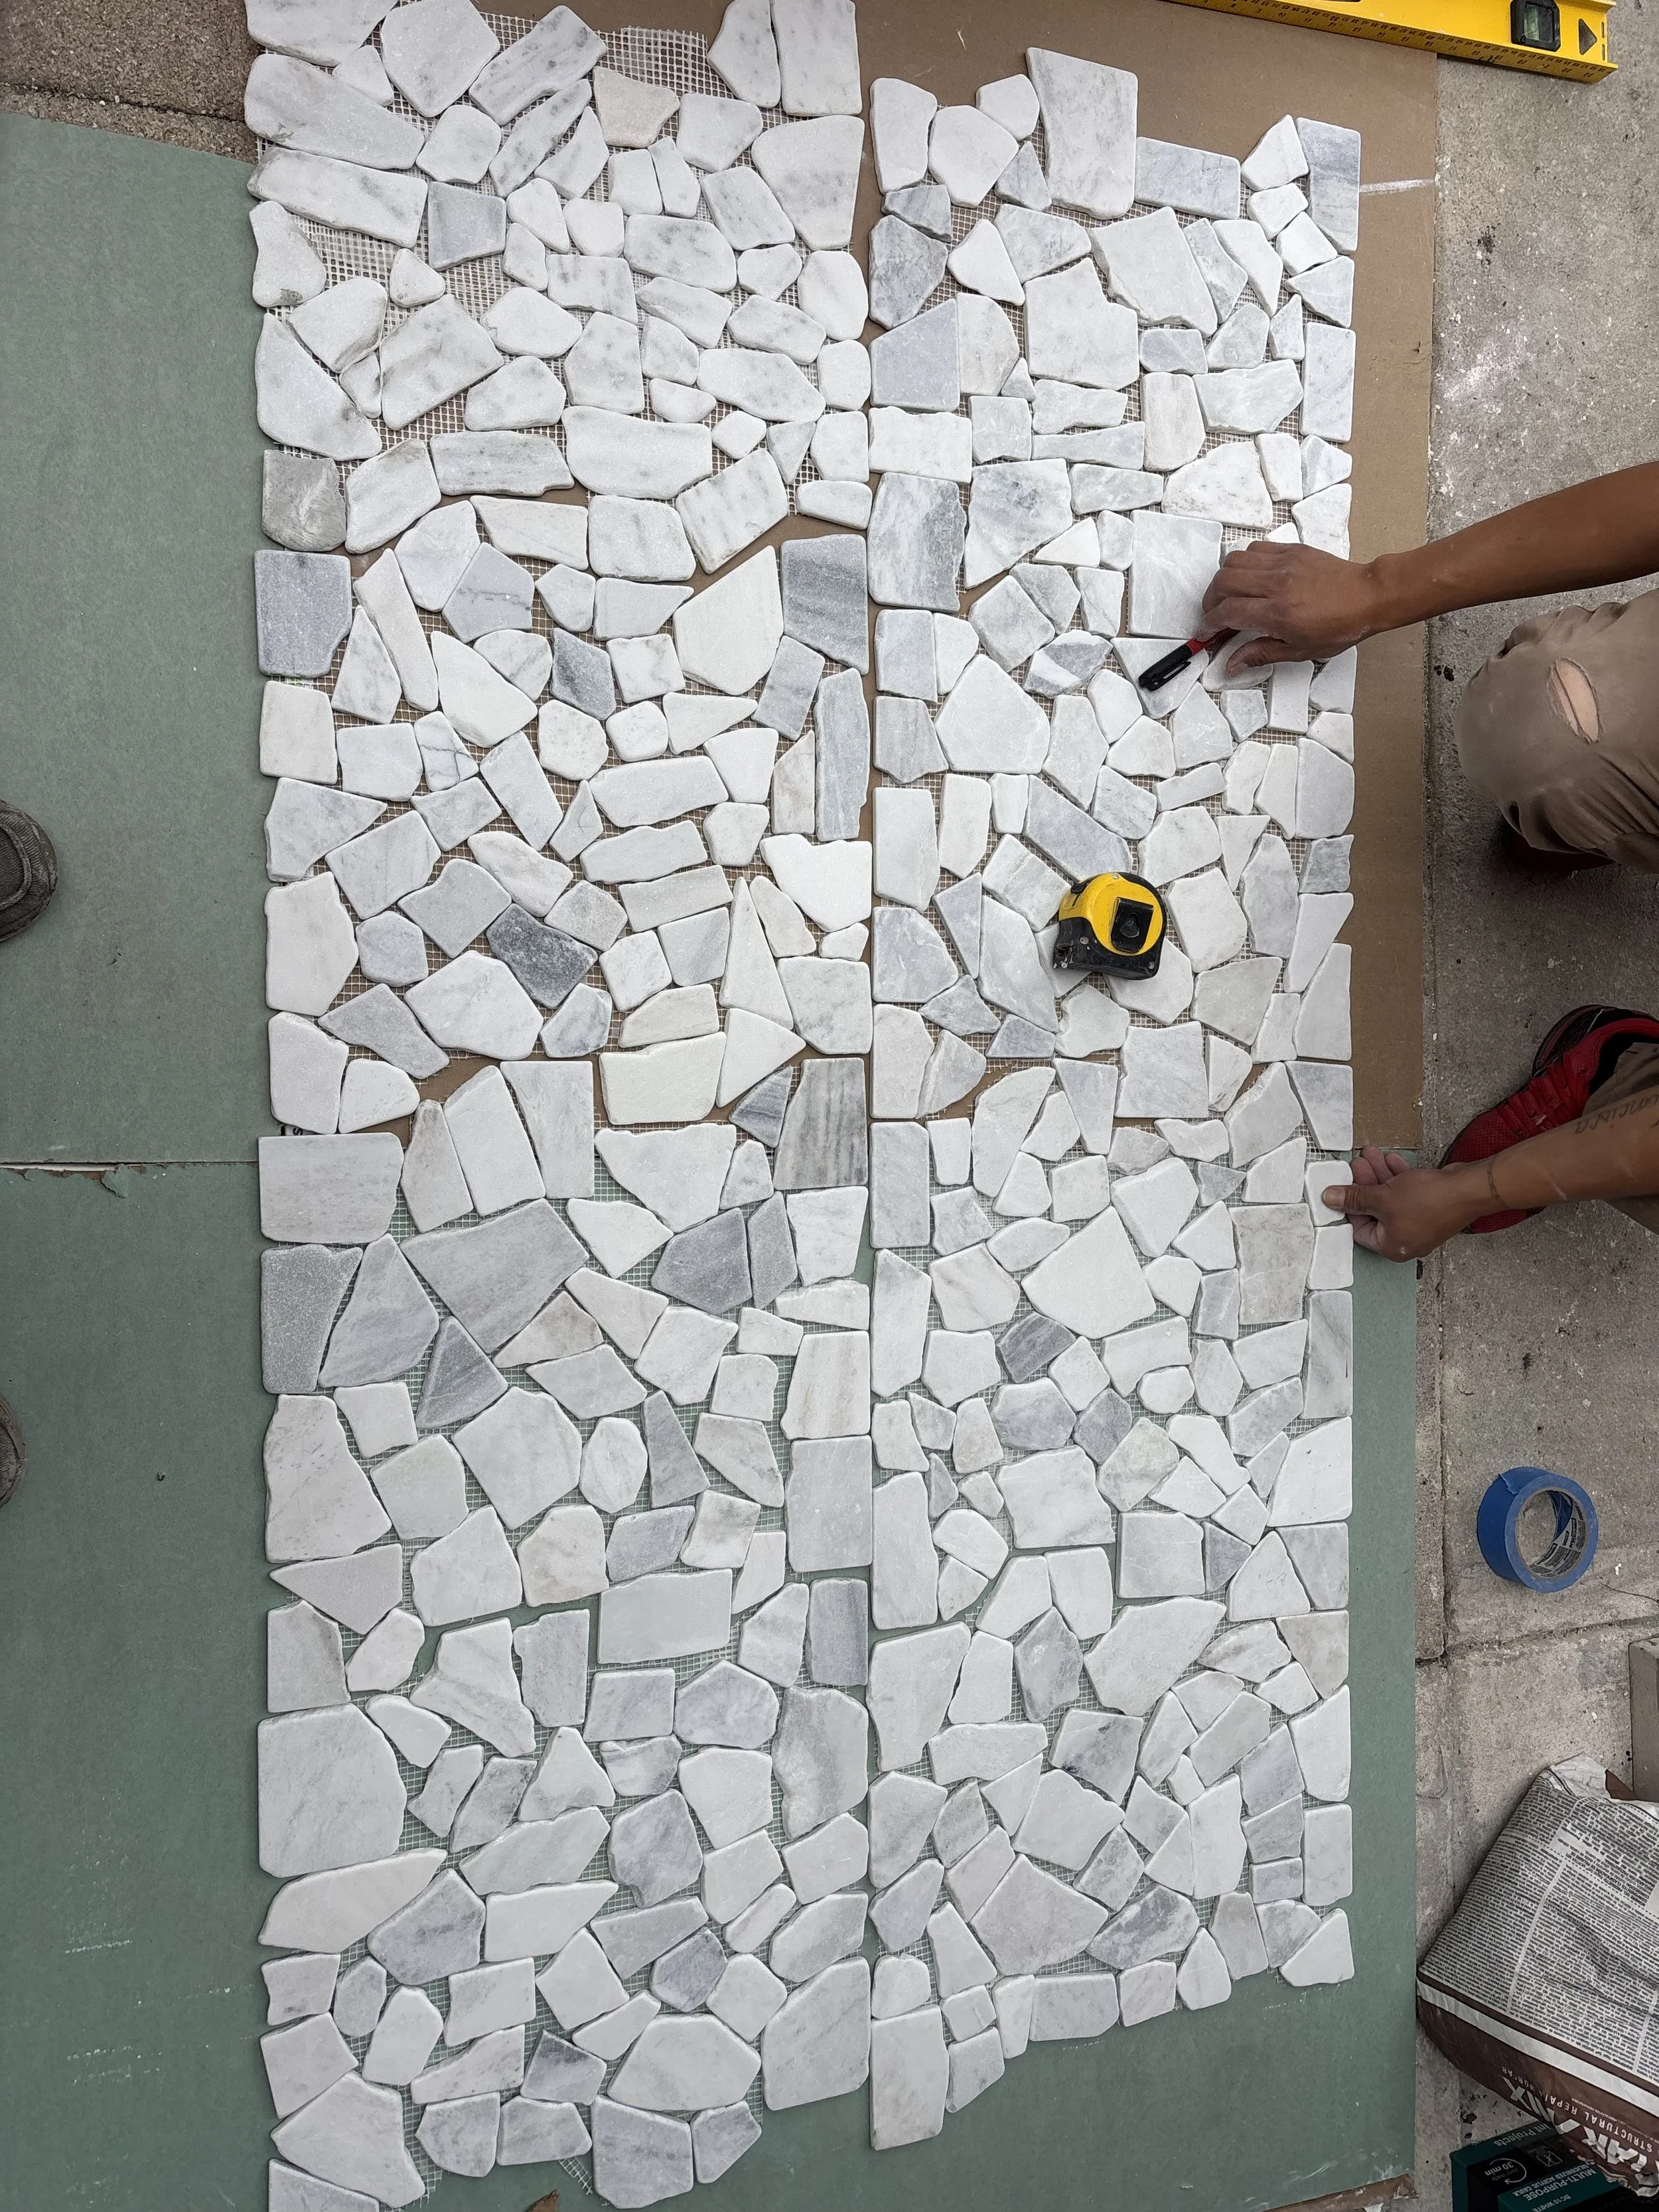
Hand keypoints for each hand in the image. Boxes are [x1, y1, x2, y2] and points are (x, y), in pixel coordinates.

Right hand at [1201, 542, 1386, 673]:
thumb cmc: (1339, 627)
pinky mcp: (1291, 550)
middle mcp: (1277, 584)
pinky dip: (1244, 563)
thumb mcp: (1299, 650)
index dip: (1209, 623)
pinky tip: (1251, 578)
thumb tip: (1231, 664)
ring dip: (1224, 579)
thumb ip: (1260, 653)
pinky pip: (1255, 549)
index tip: (1206, 633)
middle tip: (1215, 614)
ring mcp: (1283, 563)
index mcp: (1279, 613)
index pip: (1227, 612)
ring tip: (1230, 595)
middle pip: (1223, 582)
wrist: (1367, 597)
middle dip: (1210, 600)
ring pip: (1234, 561)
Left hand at [1322, 1147, 1485, 1260]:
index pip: (1359, 1229)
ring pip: (1391, 1198)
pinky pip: (1408, 1193)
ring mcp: (1420, 1223)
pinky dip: (1399, 1178)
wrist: (1470, 1190)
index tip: (1342, 1185)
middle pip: (1375, 1210)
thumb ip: (1354, 1198)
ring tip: (1370, 1153)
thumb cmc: (1428, 1201)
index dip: (1349, 1205)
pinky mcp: (1431, 1208)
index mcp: (1391, 1246)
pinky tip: (1392, 1159)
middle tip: (1356, 1163)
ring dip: (1380, 1175)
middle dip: (1365, 1183)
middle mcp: (1405, 1239)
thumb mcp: (1382, 1197)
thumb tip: (1329, 1198)